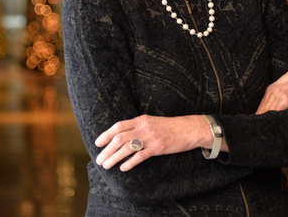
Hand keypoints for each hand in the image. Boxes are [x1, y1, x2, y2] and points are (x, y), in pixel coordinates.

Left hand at [94, 114, 209, 171]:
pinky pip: (140, 155)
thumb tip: (123, 135)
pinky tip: (123, 168)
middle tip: (99, 159)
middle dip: (106, 149)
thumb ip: (139, 126)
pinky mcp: (158, 147)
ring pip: (127, 148)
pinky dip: (129, 162)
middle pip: (119, 138)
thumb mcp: (152, 122)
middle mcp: (144, 127)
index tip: (98, 143)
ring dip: (114, 157)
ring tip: (107, 165)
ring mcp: (151, 137)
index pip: (119, 126)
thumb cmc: (171, 127)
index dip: (106, 134)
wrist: (190, 128)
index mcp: (141, 119)